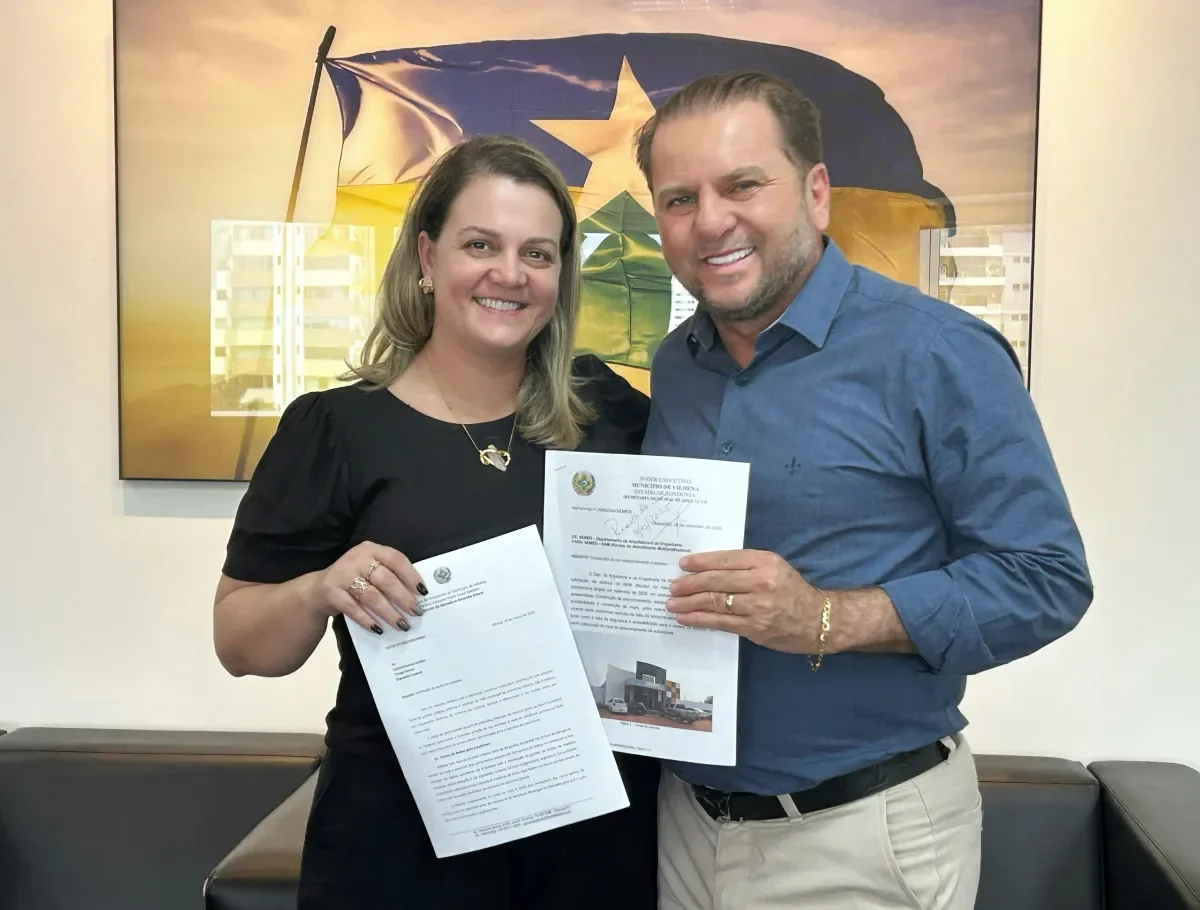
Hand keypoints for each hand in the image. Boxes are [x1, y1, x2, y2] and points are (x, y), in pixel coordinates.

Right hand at [307, 542, 426, 634]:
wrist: (318, 588)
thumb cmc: (355, 579)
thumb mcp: (370, 568)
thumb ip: (390, 575)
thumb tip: (417, 596)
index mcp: (371, 549)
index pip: (396, 559)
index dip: (411, 576)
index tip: (423, 592)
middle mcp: (357, 559)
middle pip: (385, 579)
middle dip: (403, 598)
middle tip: (417, 612)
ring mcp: (343, 575)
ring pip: (371, 596)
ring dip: (389, 612)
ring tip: (402, 625)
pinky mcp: (331, 592)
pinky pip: (353, 609)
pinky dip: (367, 620)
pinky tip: (378, 629)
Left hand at [665, 549, 825, 652]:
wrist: (817, 620)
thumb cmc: (792, 591)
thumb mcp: (774, 567)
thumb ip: (745, 566)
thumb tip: (706, 568)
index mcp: (765, 561)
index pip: (726, 559)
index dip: (701, 562)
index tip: (683, 564)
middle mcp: (761, 582)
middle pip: (716, 581)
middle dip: (689, 584)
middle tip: (672, 586)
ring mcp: (758, 606)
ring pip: (715, 602)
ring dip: (689, 603)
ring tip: (672, 604)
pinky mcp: (755, 628)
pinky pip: (720, 622)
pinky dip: (699, 619)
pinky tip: (686, 618)